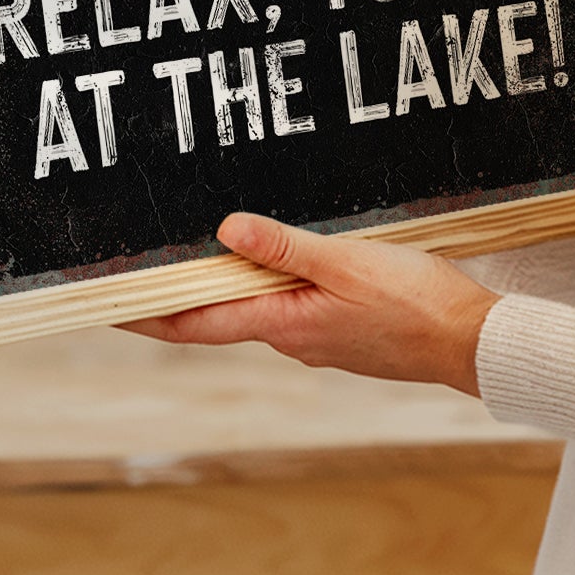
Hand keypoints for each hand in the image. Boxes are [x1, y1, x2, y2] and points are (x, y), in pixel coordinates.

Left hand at [127, 212, 496, 393]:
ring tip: (197, 253)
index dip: (144, 316)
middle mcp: (289, 338)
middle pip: (216, 313)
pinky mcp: (339, 330)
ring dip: (223, 284)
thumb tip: (225, 231)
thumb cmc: (415, 304)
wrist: (470, 343)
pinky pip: (288, 304)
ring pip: (254, 306)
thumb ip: (284, 247)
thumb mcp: (345, 261)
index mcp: (282, 324)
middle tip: (138, 268)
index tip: (104, 308)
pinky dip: (267, 284)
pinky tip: (273, 260)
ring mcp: (315, 337)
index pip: (192, 323)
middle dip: (177, 293)